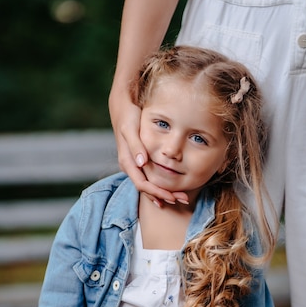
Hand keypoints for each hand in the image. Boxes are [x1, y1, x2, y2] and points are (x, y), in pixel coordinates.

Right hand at [108, 87, 187, 206]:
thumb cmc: (128, 116)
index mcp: (127, 161)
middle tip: (183, 199)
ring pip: (148, 185)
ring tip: (180, 197)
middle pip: (146, 189)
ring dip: (163, 193)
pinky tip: (170, 190)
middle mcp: (130, 166)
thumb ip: (136, 146)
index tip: (172, 197)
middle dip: (164, 196)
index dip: (157, 192)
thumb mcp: (131, 128)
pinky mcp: (138, 161)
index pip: (142, 184)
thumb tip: (142, 163)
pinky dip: (159, 186)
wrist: (122, 107)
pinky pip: (149, 179)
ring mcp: (134, 165)